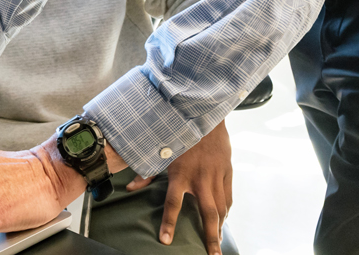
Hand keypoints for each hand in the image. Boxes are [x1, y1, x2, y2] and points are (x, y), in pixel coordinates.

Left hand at [125, 120, 232, 254]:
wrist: (204, 116)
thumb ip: (147, 173)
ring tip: (218, 242)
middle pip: (207, 214)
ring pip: (221, 208)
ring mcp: (216, 176)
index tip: (166, 240)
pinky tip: (224, 219)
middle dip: (210, 236)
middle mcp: (200, 178)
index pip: (172, 204)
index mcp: (180, 174)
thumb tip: (130, 188)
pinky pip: (228, 196)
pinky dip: (227, 209)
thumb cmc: (179, 134)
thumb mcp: (161, 152)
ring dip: (220, 226)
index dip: (168, 223)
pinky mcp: (227, 171)